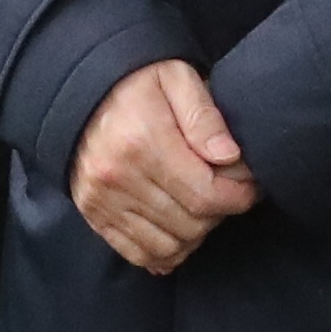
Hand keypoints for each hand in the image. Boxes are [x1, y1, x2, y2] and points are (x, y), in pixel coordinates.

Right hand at [69, 59, 257, 275]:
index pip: (204, 195)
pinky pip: (137, 253)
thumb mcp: (177, 78)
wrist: (81, 91)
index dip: (237, 198)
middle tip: (227, 193)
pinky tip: (178, 231)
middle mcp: (118, 177)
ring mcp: (102, 200)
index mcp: (144, 142)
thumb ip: (205, 116)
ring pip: (167, 246)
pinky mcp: (93, 213)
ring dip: (194, 235)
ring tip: (202, 209)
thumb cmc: (137, 82)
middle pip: (189, 225)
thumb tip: (230, 156)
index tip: (249, 188)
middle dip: (219, 214)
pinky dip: (164, 252)